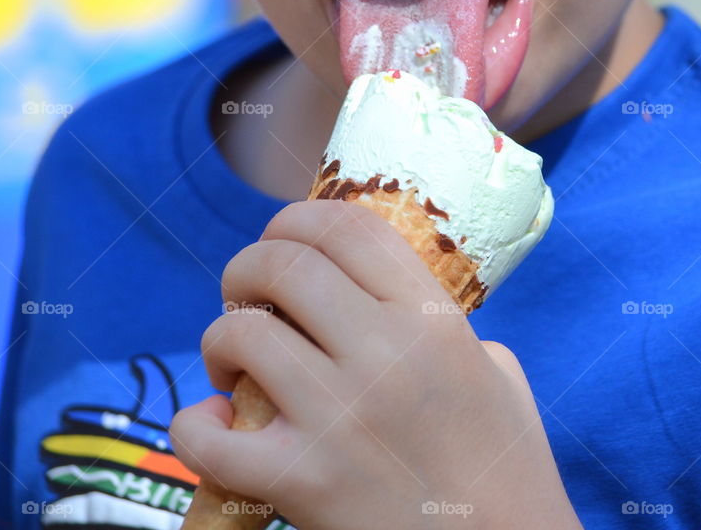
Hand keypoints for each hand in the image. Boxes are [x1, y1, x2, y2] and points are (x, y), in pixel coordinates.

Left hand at [171, 199, 580, 529]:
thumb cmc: (506, 471)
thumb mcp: (498, 376)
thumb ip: (446, 329)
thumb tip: (392, 303)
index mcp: (432, 320)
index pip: (347, 227)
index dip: (298, 219)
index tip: (281, 239)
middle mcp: (384, 353)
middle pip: (283, 265)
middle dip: (246, 269)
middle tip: (245, 296)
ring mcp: (338, 416)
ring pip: (240, 334)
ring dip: (220, 339)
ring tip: (231, 366)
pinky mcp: (301, 481)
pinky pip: (208, 437)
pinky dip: (193, 425)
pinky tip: (212, 424)